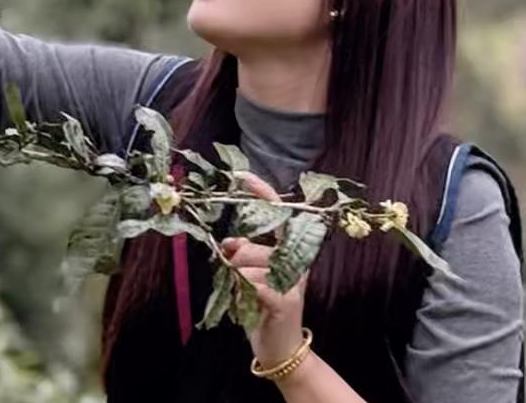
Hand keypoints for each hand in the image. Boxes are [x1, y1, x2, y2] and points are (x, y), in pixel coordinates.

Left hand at [222, 172, 309, 370]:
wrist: (280, 349)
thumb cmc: (264, 308)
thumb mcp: (253, 276)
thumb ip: (245, 254)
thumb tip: (228, 241)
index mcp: (291, 250)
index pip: (279, 213)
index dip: (262, 193)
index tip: (242, 176)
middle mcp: (297, 262)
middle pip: (259, 242)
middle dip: (238, 252)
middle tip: (229, 263)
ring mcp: (293, 282)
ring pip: (252, 264)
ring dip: (237, 276)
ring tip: (237, 289)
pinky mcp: (285, 302)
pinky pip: (254, 284)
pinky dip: (242, 289)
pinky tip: (243, 298)